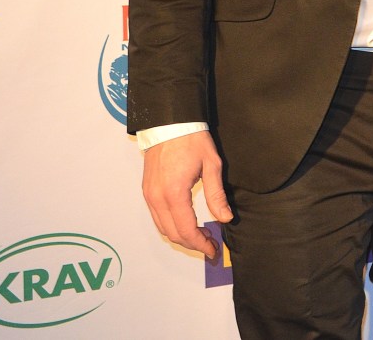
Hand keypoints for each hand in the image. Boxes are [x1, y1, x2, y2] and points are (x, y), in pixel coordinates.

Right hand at [142, 131, 231, 258]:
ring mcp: (148, 196)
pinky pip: (157, 218)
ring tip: (201, 236)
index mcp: (174, 193)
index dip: (200, 244)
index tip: (214, 249)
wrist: (169, 123)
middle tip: (211, 245)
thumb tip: (225, 219)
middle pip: (172, 234)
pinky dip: (171, 226)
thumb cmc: (193, 141)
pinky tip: (186, 224)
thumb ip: (216, 195)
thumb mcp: (212, 165)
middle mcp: (157, 199)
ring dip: (181, 237)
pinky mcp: (146, 192)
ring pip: (162, 228)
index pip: (186, 230)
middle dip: (192, 244)